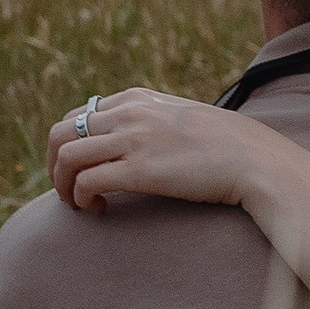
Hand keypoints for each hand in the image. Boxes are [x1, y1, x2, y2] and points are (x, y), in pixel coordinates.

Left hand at [47, 86, 260, 215]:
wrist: (256, 160)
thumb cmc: (226, 146)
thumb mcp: (182, 118)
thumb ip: (153, 121)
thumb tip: (132, 141)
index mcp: (137, 98)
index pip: (78, 115)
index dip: (69, 146)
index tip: (81, 171)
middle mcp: (129, 113)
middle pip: (60, 132)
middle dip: (53, 165)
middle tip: (66, 191)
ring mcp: (133, 139)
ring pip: (66, 157)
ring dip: (62, 186)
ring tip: (78, 205)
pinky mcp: (140, 169)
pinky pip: (87, 182)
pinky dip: (82, 200)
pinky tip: (98, 210)